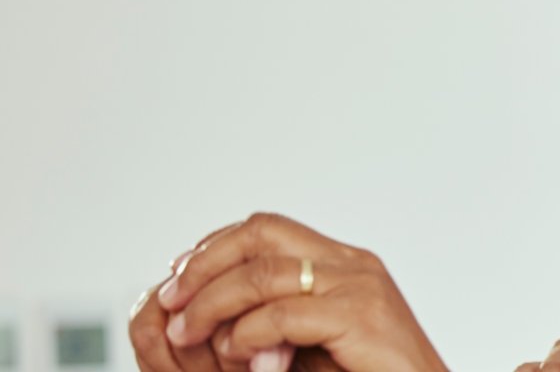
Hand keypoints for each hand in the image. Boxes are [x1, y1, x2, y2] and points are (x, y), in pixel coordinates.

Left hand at [148, 213, 446, 371]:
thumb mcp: (310, 341)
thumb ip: (273, 317)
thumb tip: (206, 311)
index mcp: (344, 263)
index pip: (266, 228)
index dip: (213, 248)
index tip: (178, 279)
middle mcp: (353, 265)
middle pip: (260, 233)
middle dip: (203, 265)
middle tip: (171, 300)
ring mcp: (360, 287)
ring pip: (263, 272)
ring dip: (211, 304)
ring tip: (188, 333)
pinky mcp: (361, 317)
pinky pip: (282, 314)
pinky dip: (246, 335)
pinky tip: (239, 356)